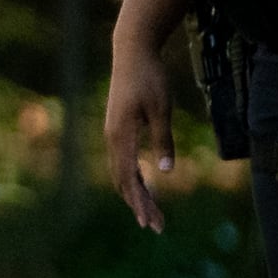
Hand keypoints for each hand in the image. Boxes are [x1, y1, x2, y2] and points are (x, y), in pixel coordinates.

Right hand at [101, 37, 177, 233]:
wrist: (132, 51)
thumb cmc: (149, 77)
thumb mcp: (162, 109)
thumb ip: (162, 140)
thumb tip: (165, 172)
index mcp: (121, 135)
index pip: (129, 179)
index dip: (140, 203)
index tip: (151, 222)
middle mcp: (112, 138)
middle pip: (123, 181)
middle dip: (139, 205)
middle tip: (156, 226)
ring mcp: (113, 133)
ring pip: (121, 172)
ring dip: (135, 194)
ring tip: (151, 212)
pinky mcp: (117, 127)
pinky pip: (122, 160)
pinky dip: (132, 178)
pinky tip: (144, 185)